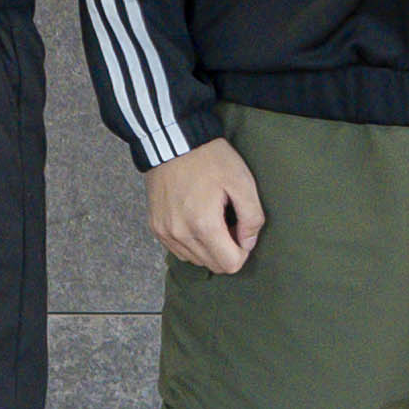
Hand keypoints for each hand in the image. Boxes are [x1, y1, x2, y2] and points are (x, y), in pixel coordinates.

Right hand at [144, 137, 265, 274]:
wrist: (172, 142)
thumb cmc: (209, 159)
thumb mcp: (242, 182)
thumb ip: (252, 218)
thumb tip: (248, 243)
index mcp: (203, 225)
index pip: (230, 265)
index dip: (242, 251)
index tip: (241, 230)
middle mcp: (180, 234)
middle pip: (213, 266)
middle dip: (226, 250)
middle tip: (228, 222)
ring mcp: (164, 232)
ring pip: (195, 260)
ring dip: (208, 248)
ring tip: (211, 218)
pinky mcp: (156, 226)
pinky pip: (179, 250)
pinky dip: (191, 242)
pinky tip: (195, 219)